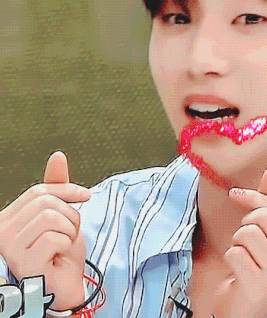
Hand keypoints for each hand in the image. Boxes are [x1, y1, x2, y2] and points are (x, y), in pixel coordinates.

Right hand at [0, 151, 90, 309]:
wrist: (66, 283)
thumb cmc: (61, 249)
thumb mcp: (62, 212)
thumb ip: (58, 186)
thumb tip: (58, 155)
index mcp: (9, 216)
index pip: (40, 190)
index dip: (68, 190)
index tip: (86, 196)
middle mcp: (2, 230)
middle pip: (47, 202)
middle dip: (70, 215)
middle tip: (68, 232)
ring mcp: (9, 247)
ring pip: (52, 217)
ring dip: (70, 230)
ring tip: (63, 244)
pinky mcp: (22, 261)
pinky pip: (56, 237)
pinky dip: (67, 244)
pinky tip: (59, 255)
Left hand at [211, 165, 266, 317]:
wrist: (248, 307)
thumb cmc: (258, 264)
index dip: (253, 198)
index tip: (237, 195)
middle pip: (264, 217)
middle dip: (246, 223)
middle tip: (246, 239)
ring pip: (247, 233)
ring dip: (237, 243)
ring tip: (244, 257)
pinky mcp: (259, 286)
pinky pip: (235, 253)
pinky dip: (230, 258)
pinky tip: (238, 271)